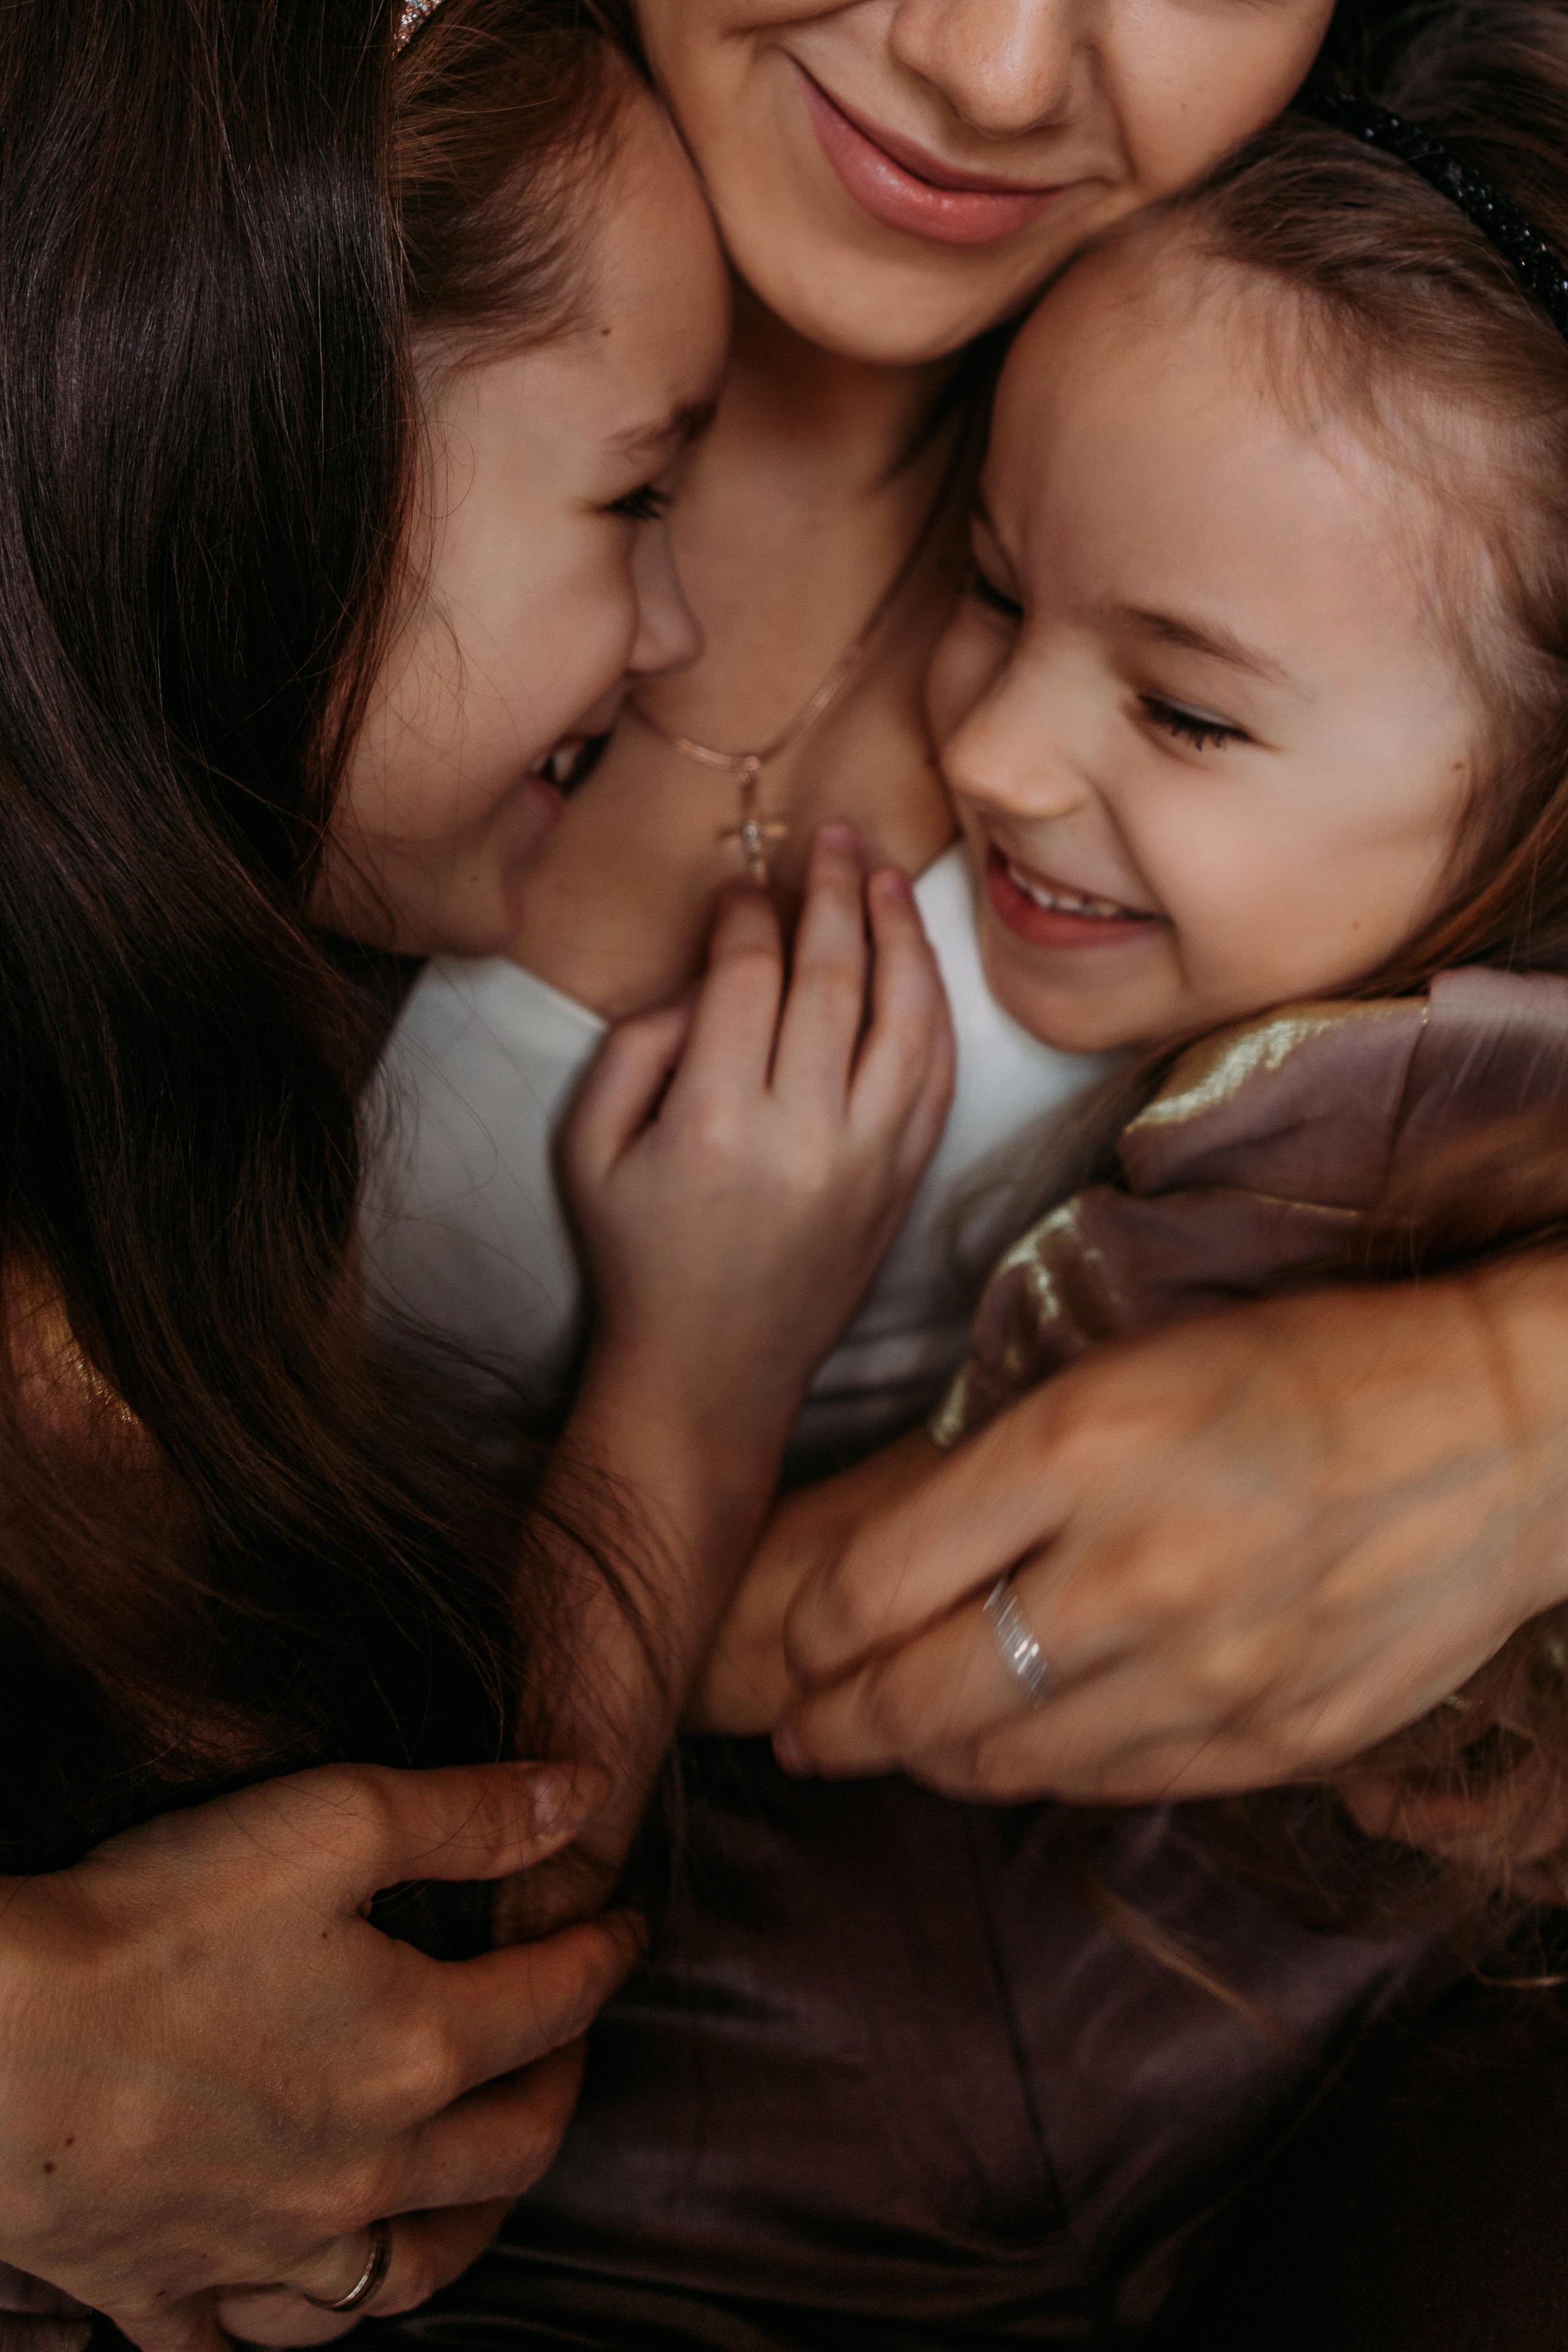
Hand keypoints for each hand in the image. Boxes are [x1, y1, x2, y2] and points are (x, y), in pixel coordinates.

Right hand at [0, 1761, 641, 2351]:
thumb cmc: (155, 1920)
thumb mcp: (332, 1821)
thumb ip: (469, 1814)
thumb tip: (583, 1798)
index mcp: (415, 2050)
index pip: (555, 2001)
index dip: (602, 1951)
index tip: (623, 1921)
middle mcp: (362, 2168)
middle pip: (508, 2148)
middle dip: (560, 2086)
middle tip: (568, 2041)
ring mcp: (267, 2242)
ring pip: (404, 2273)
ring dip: (464, 2230)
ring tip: (481, 2185)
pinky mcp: (167, 2283)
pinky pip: (248, 2341)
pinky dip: (289, 2325)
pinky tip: (302, 2290)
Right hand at [563, 823, 953, 1454]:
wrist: (710, 1373)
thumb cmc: (638, 1257)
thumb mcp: (589, 1150)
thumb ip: (634, 1049)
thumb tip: (707, 979)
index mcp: (715, 1123)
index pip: (750, 978)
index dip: (748, 914)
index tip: (743, 884)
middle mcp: (805, 1136)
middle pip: (836, 978)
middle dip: (835, 892)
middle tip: (835, 837)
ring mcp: (868, 1162)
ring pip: (908, 1019)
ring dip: (902, 937)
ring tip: (888, 878)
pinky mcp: (902, 1184)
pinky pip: (936, 1076)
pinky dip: (934, 1011)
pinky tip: (918, 966)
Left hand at [776, 1259, 1567, 1802]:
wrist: (1494, 1432)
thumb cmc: (1294, 1373)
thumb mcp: (1120, 1372)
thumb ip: (997, 1475)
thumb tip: (877, 1573)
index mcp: (1080, 1443)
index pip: (876, 1583)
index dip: (809, 1637)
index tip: (795, 1648)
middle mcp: (1134, 1569)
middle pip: (919, 1695)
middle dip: (834, 1725)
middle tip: (800, 1731)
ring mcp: (1209, 1673)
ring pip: (1003, 1759)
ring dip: (925, 1760)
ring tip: (887, 1748)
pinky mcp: (1271, 1740)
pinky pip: (1106, 1783)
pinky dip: (1038, 1773)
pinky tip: (1010, 1754)